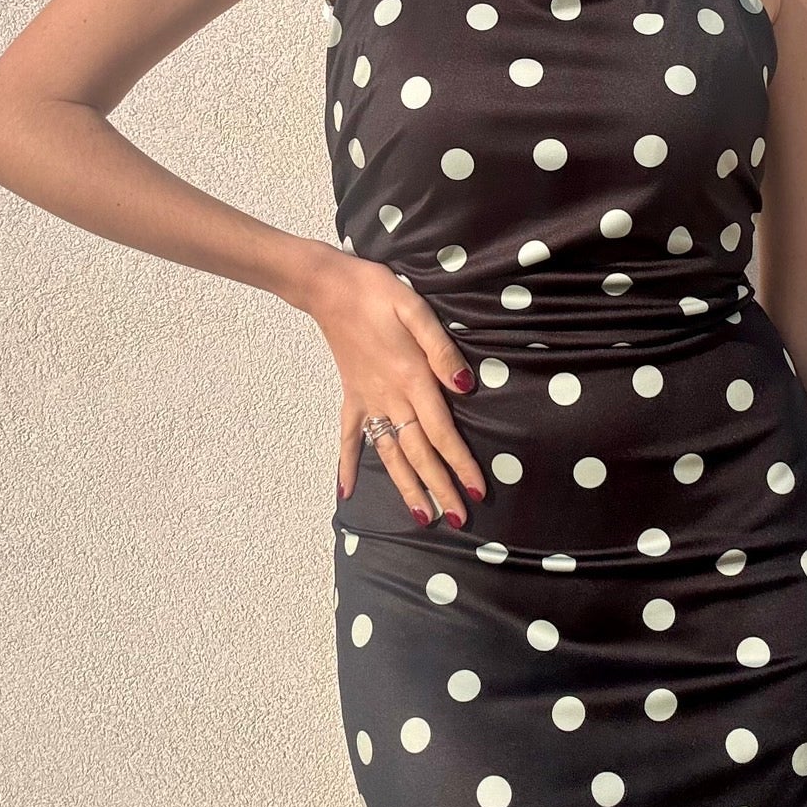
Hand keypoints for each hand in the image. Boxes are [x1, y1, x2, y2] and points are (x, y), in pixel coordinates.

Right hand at [304, 246, 486, 525]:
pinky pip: (349, 435)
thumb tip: (464, 386)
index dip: (460, 464)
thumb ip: (441, 349)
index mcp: (411, 378)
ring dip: (405, 485)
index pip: (441, 433)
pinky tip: (345, 491)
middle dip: (439, 487)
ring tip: (420, 515)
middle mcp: (390, 397)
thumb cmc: (378, 292)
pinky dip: (347, 463)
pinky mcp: (352, 394)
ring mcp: (368, 400)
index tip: (477, 493)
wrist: (329, 286)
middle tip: (457, 520)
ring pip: (389, 452)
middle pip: (419, 452)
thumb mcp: (416, 310)